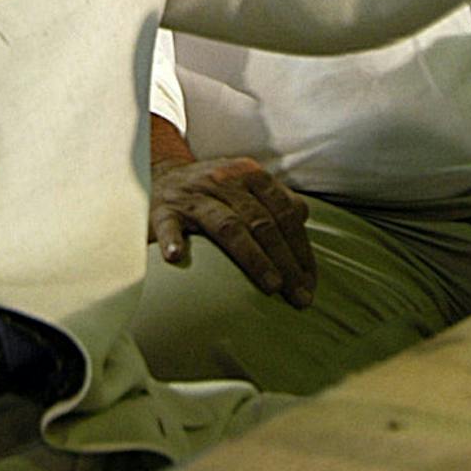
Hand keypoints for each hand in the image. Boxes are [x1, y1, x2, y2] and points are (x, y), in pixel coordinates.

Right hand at [149, 143, 316, 307]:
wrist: (160, 174)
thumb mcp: (245, 184)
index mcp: (249, 174)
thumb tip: (303, 220)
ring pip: (228, 226)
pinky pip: (168, 225)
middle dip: (285, 261)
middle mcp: (224, 181)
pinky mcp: (162, 210)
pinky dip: (172, 240)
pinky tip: (177, 257)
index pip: (284, 211)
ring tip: (271, 285)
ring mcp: (192, 196)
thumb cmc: (213, 189)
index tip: (310, 282)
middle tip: (299, 296)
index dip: (301, 247)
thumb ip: (275, 200)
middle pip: (262, 222)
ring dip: (253, 257)